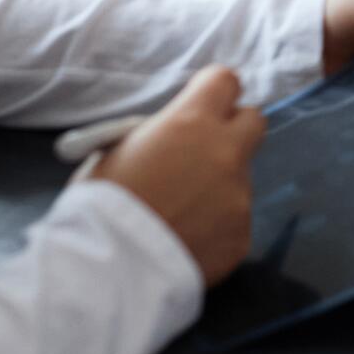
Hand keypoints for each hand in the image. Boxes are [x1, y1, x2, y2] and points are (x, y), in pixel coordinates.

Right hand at [87, 67, 265, 284]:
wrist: (109, 271)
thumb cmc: (100, 205)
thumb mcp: (117, 150)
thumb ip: (159, 134)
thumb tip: (178, 134)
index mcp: (191, 122)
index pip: (226, 81)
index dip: (213, 93)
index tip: (202, 106)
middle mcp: (225, 152)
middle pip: (254, 121)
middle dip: (233, 131)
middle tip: (204, 152)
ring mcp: (239, 195)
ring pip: (240, 178)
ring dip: (218, 186)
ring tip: (179, 214)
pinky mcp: (243, 235)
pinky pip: (235, 221)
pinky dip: (216, 228)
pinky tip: (186, 242)